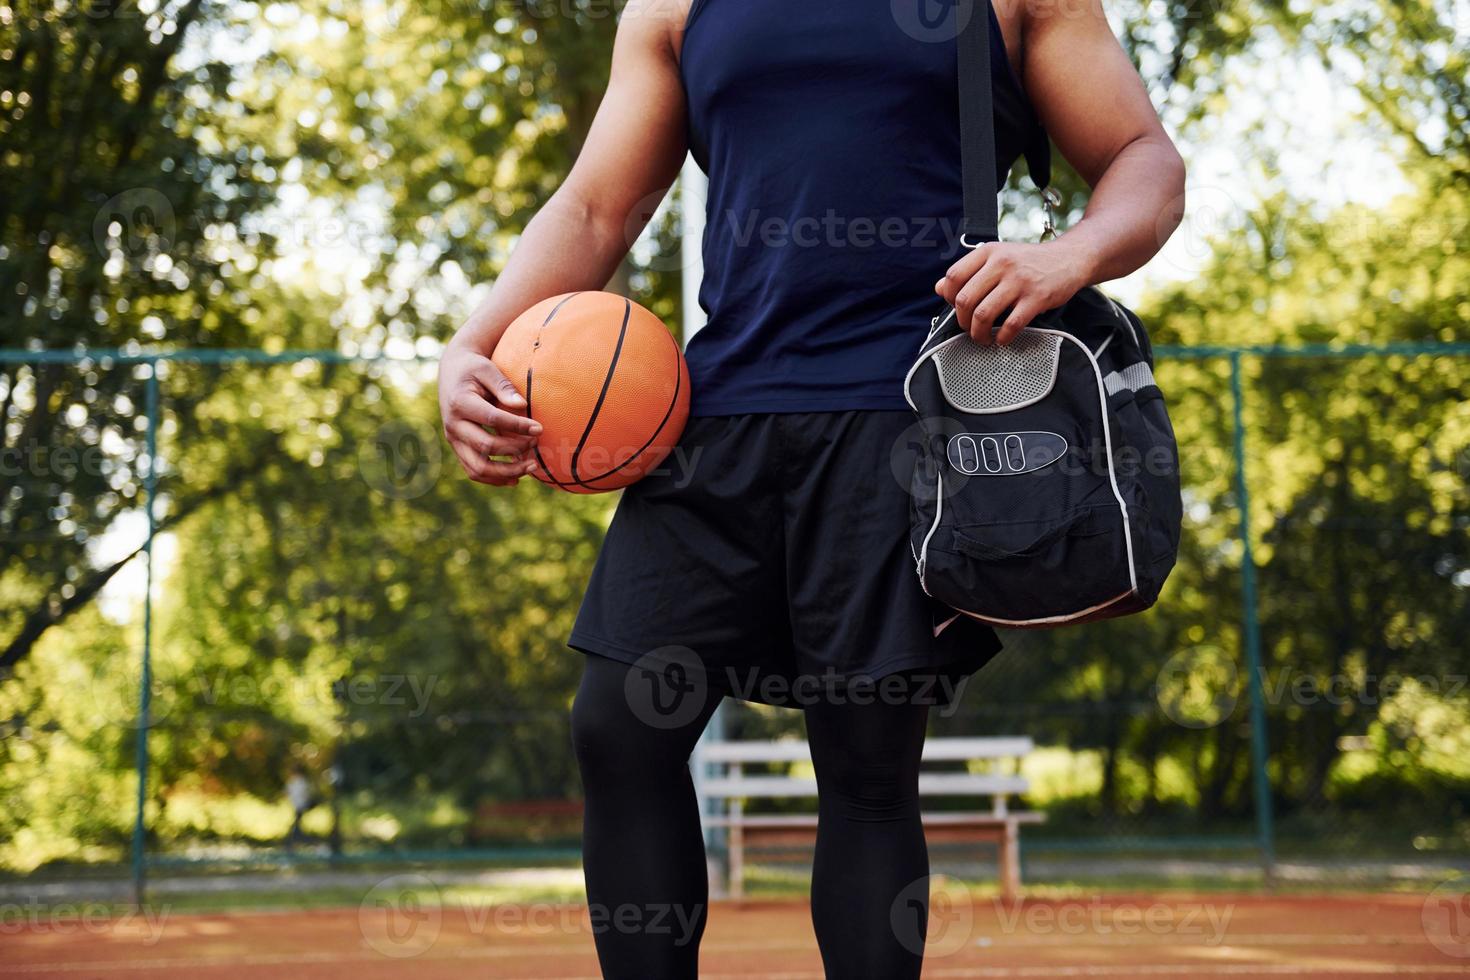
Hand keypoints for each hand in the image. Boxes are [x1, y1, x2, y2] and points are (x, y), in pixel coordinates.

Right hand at [437, 339, 542, 486]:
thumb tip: (522, 405)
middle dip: (515, 450)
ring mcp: (453, 439)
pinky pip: (473, 471)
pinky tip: (516, 478)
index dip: (518, 426)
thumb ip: (504, 386)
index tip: (539, 428)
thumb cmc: (474, 368)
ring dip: (506, 472)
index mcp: (460, 403)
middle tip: (536, 443)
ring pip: (477, 468)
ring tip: (532, 467)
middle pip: (485, 447)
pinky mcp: (458, 448)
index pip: (492, 419)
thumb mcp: (488, 369)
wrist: (452, 371)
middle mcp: (453, 425)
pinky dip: (495, 478)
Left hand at [934, 240, 1089, 344]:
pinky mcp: (1036, 298)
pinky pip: (1010, 324)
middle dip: (962, 321)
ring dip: (978, 333)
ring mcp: (1019, 281)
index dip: (948, 297)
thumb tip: (939, 288)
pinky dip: (1002, 337)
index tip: (956, 307)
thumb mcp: (997, 258)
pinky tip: (1002, 339)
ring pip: (983, 314)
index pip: (954, 276)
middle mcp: (1002, 264)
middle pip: (965, 299)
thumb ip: (968, 272)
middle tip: (968, 329)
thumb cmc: (1029, 262)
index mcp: (988, 252)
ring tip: (982, 338)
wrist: (1069, 258)